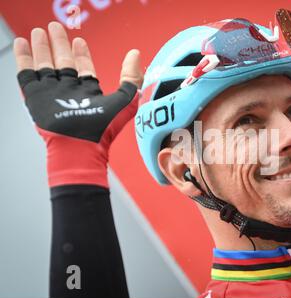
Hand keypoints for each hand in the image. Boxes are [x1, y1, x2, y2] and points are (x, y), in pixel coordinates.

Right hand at [13, 22, 142, 187]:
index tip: (79, 40)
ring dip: (42, 48)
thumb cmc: (104, 128)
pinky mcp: (36, 97)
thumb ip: (132, 78)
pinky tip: (22, 44)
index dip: (82, 54)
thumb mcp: (126, 101)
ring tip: (39, 32)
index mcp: (88, 92)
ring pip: (45, 65)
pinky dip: (24, 58)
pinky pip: (27, 74)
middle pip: (62, 63)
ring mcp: (52, 94)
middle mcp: (69, 91)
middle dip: (60, 45)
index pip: (84, 68)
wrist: (80, 146)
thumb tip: (136, 54)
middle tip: (55, 27)